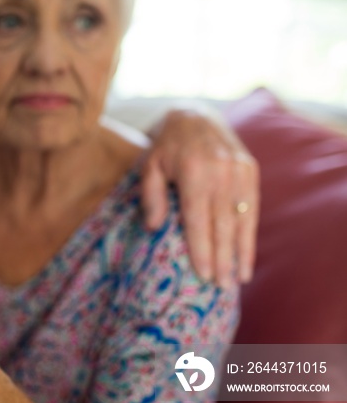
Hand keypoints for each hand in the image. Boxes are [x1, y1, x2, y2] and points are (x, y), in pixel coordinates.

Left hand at [141, 106, 258, 286]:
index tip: (204, 275)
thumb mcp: (149, 166)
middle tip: (221, 287)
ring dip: (241, 251)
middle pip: (222, 224)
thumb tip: (154, 227)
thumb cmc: (167, 147)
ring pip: (242, 219)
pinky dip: (249, 234)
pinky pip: (252, 208)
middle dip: (222, 258)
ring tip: (238, 279)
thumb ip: (151, 196)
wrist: (196, 115)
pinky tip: (247, 256)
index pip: (198, 220)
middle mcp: (221, 172)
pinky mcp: (251, 170)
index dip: (201, 249)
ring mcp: (240, 170)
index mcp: (194, 172)